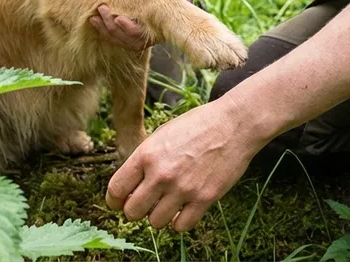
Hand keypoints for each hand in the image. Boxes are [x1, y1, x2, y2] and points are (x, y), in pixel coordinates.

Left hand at [90, 0, 210, 50]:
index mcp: (173, 10)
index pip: (152, 29)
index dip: (133, 28)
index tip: (119, 18)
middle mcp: (164, 23)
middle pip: (137, 39)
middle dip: (116, 29)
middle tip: (101, 11)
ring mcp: (156, 26)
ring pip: (132, 41)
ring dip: (112, 34)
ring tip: (95, 19)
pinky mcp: (149, 23)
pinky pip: (131, 35)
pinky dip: (114, 32)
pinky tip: (99, 23)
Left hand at [106, 95, 260, 230]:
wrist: (234, 124)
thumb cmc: (198, 126)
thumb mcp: (162, 134)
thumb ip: (145, 159)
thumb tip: (130, 184)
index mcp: (147, 154)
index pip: (116, 190)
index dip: (115, 200)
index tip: (120, 202)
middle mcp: (161, 174)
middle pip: (132, 212)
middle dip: (136, 210)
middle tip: (146, 203)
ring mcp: (183, 188)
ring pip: (155, 223)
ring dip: (159, 216)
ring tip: (167, 204)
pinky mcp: (204, 198)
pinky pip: (182, 226)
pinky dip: (180, 222)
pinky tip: (184, 209)